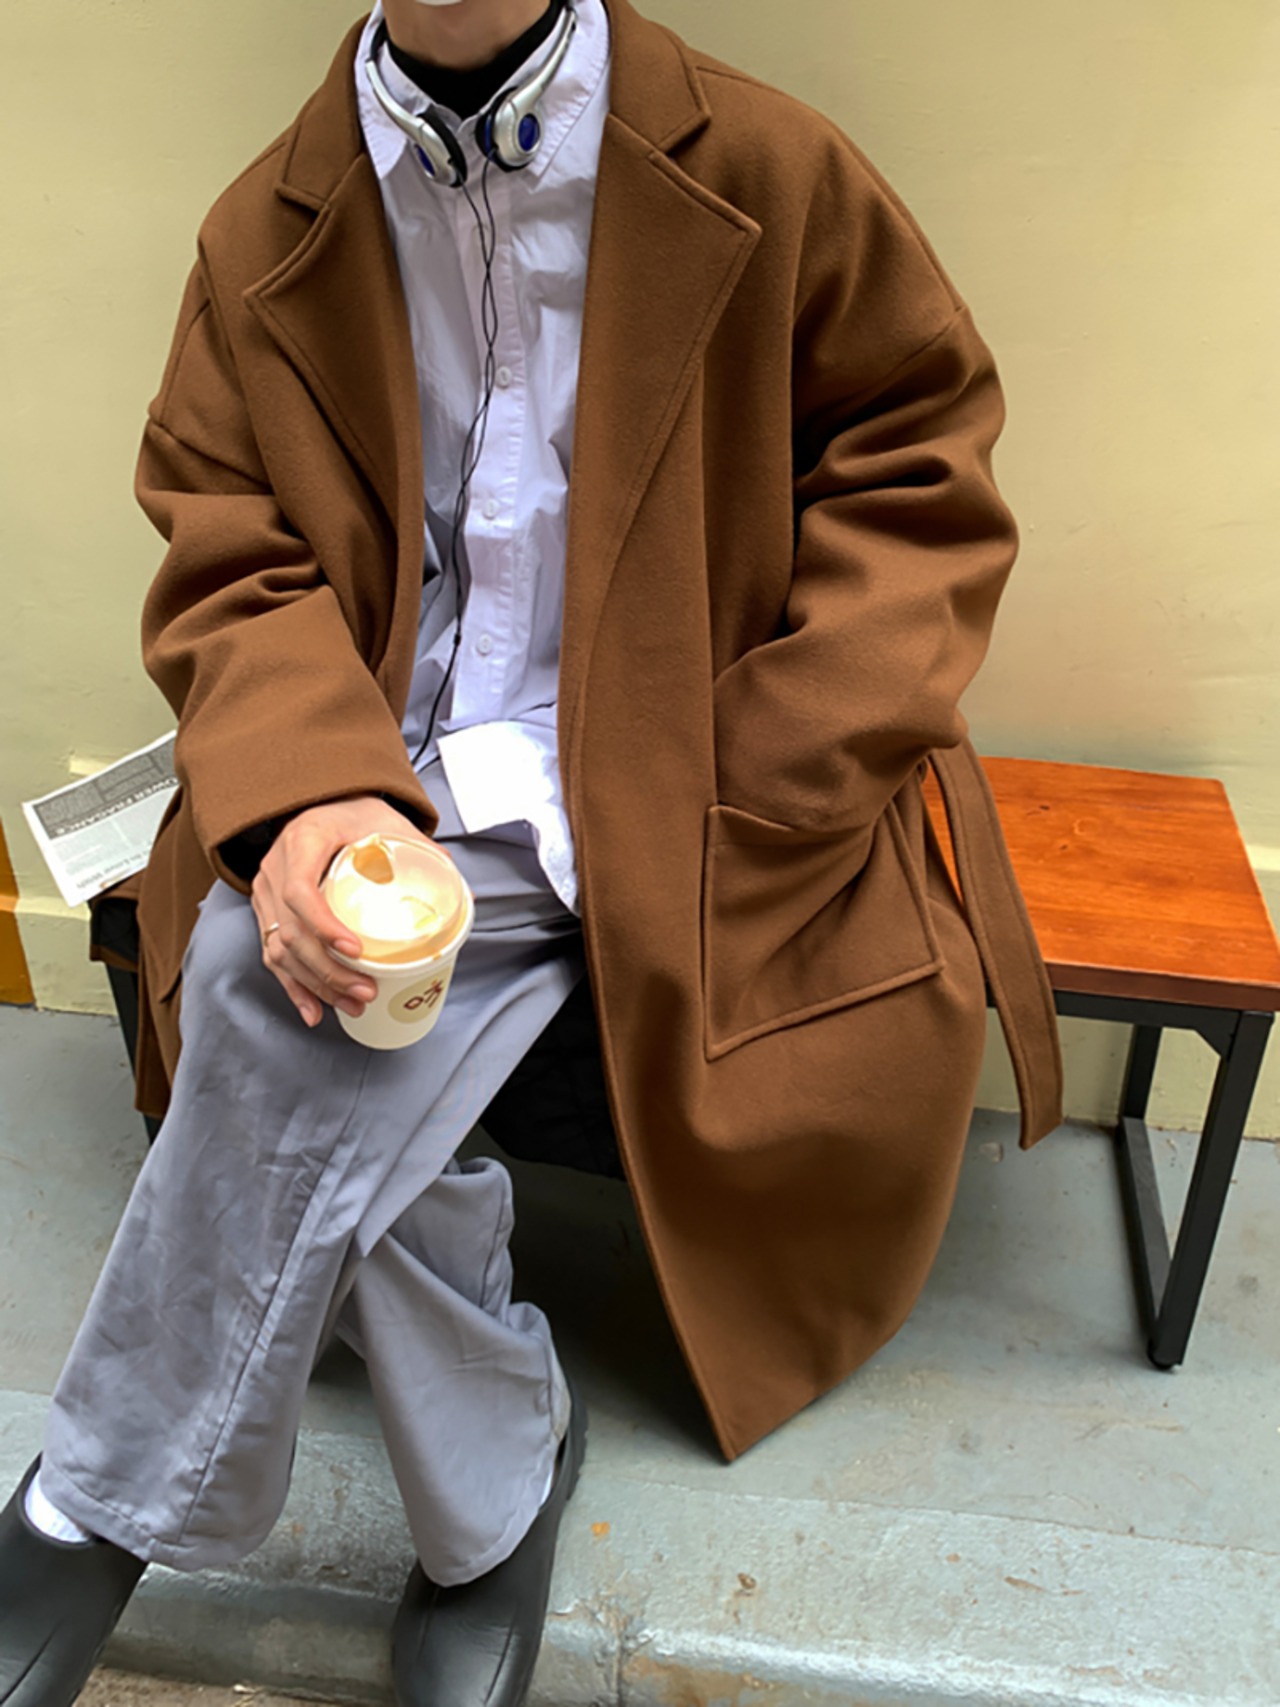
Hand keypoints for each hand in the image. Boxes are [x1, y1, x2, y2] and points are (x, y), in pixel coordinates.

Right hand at [251, 795, 435, 1027]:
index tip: (355, 950)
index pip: (299, 890)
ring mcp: (266, 892)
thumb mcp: (387, 820)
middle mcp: (276, 867)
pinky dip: (294, 987)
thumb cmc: (355, 811)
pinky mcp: (267, 911)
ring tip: (353, 1003)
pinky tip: (314, 1011)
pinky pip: (273, 954)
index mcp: (304, 840)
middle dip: (328, 970)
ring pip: (280, 949)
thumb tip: (461, 891)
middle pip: (291, 931)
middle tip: (365, 991)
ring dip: (316, 984)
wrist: (324, 802)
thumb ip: (420, 849)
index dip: (323, 926)